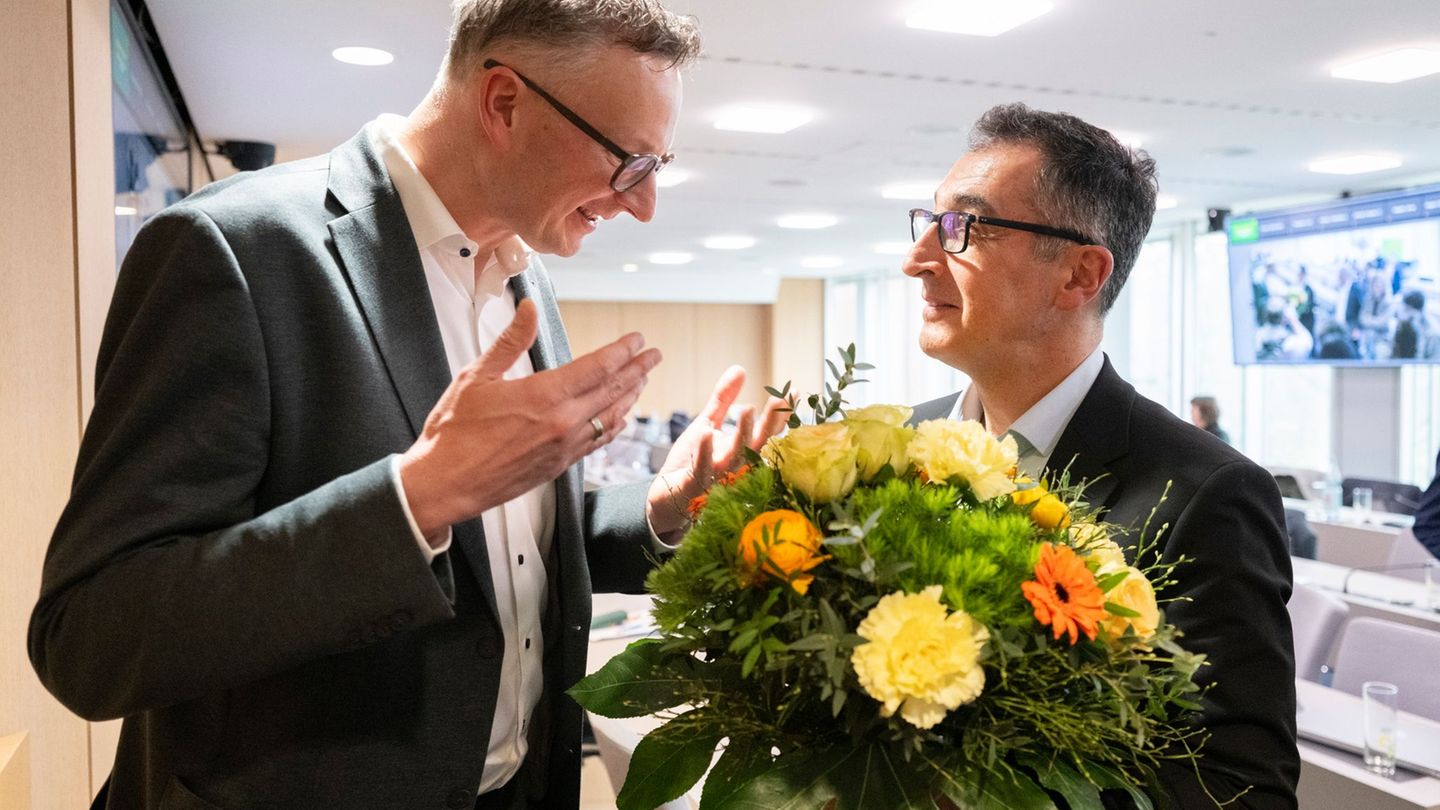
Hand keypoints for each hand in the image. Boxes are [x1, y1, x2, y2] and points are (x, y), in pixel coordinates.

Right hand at [398, 299, 661, 540]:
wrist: (444, 484)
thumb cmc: (454, 433)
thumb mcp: (477, 376)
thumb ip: (510, 341)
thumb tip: (528, 309)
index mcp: (544, 396)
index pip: (598, 367)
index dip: (622, 351)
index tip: (637, 339)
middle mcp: (563, 423)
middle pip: (613, 391)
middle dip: (637, 370)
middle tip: (654, 355)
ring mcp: (565, 448)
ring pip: (611, 418)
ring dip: (630, 397)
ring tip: (642, 381)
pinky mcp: (559, 466)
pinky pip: (597, 442)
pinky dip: (613, 426)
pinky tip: (619, 418)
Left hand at [646, 366, 788, 537]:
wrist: (665, 499)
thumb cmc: (689, 461)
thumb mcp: (707, 424)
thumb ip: (723, 400)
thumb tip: (740, 368)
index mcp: (742, 451)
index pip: (767, 432)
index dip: (781, 413)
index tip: (794, 391)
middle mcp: (736, 467)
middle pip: (758, 444)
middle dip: (770, 422)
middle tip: (779, 399)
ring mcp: (717, 479)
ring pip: (735, 458)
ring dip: (742, 434)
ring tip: (747, 409)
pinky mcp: (694, 488)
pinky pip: (701, 470)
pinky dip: (705, 453)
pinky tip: (707, 433)